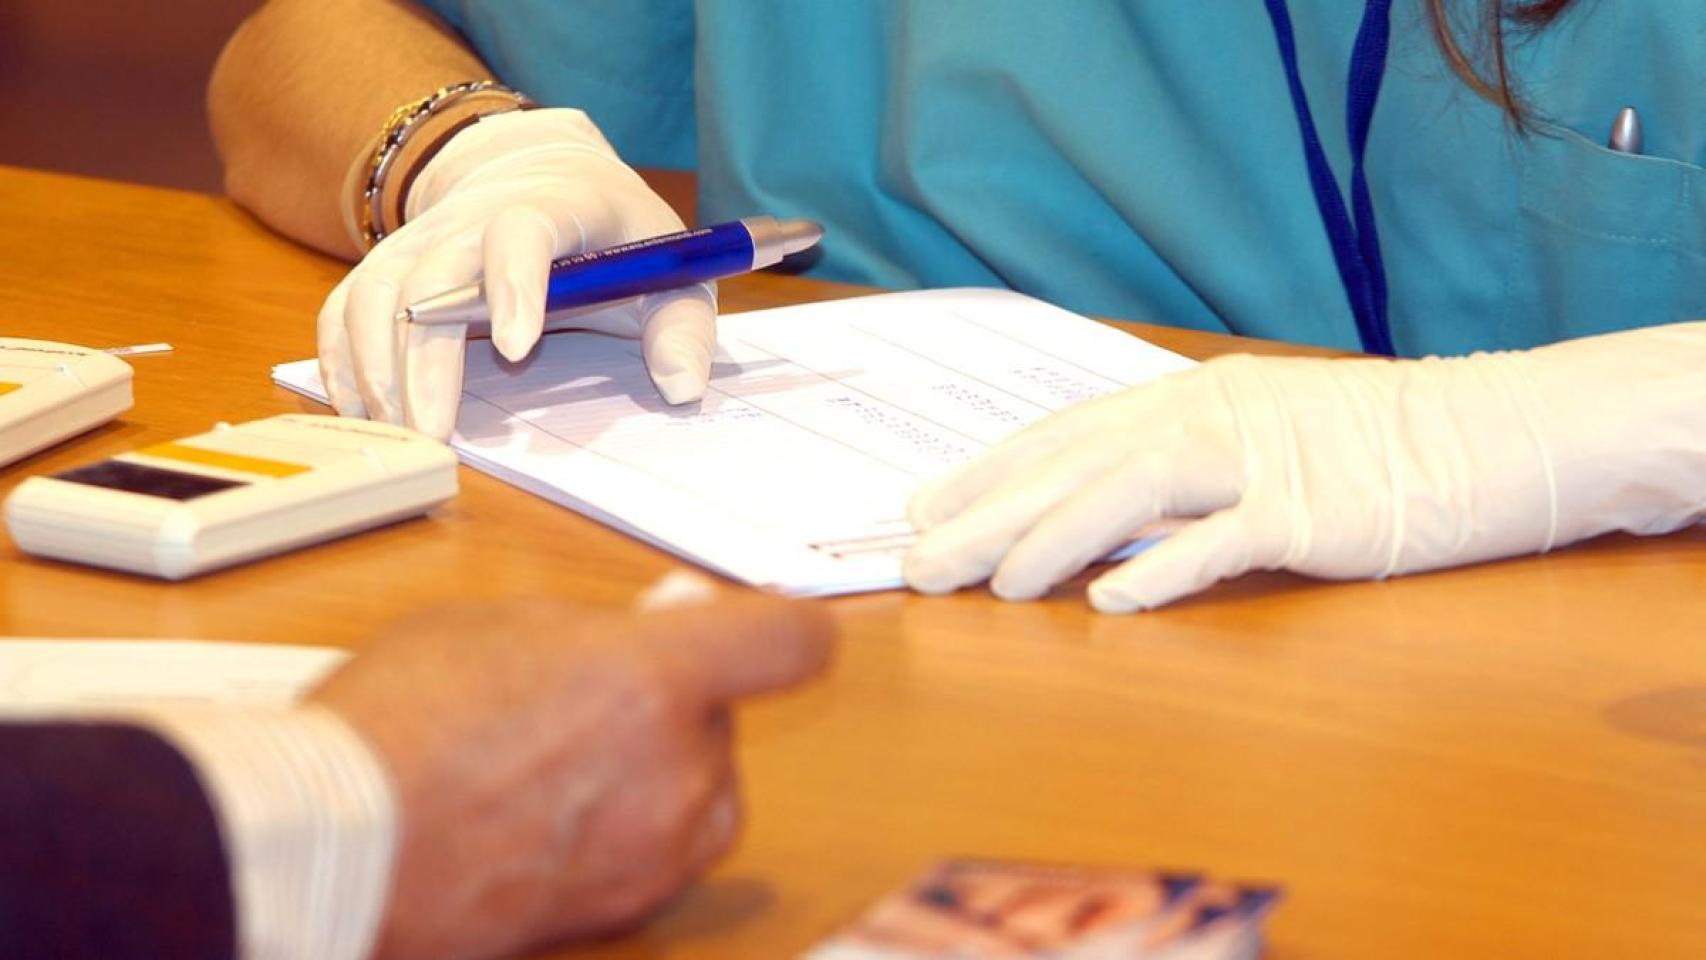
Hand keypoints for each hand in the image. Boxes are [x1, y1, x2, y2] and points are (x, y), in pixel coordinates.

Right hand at [309, 594, 833, 959]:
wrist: (331, 847)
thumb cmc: (394, 726)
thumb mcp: (498, 625)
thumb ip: (599, 625)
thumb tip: (664, 618)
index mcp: (656, 677)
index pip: (787, 644)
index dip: (785, 631)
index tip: (768, 631)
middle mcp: (676, 771)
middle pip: (726, 724)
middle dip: (676, 704)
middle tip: (592, 693)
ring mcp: (653, 851)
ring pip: (702, 796)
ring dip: (662, 771)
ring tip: (562, 758)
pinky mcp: (622, 912)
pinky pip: (660, 855)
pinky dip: (629, 832)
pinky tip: (551, 814)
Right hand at [318, 108, 717, 439]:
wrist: (542, 172)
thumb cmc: (614, 236)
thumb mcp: (670, 271)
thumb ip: (683, 328)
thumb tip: (682, 387)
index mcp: (554, 206)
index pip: (522, 232)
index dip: (515, 284)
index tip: (515, 347)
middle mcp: (473, 216)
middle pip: (431, 275)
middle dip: (426, 356)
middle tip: (435, 431)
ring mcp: (422, 238)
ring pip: (374, 291)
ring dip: (376, 365)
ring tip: (400, 432)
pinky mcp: (388, 265)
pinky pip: (345, 308)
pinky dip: (346, 361)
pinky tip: (367, 412)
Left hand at [902, 324, 1705, 611]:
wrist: (1497, 434)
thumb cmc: (1373, 441)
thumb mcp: (1259, 434)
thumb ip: (1177, 464)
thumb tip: (1091, 508)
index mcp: (1191, 397)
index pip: (1064, 433)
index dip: (986, 471)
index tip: (923, 506)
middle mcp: (1211, 418)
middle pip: (1074, 463)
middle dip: (986, 512)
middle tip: (919, 560)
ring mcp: (1261, 462)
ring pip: (1129, 490)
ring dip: (1050, 538)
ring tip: (989, 584)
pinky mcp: (1312, 512)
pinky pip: (1225, 542)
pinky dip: (1164, 570)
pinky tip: (1111, 603)